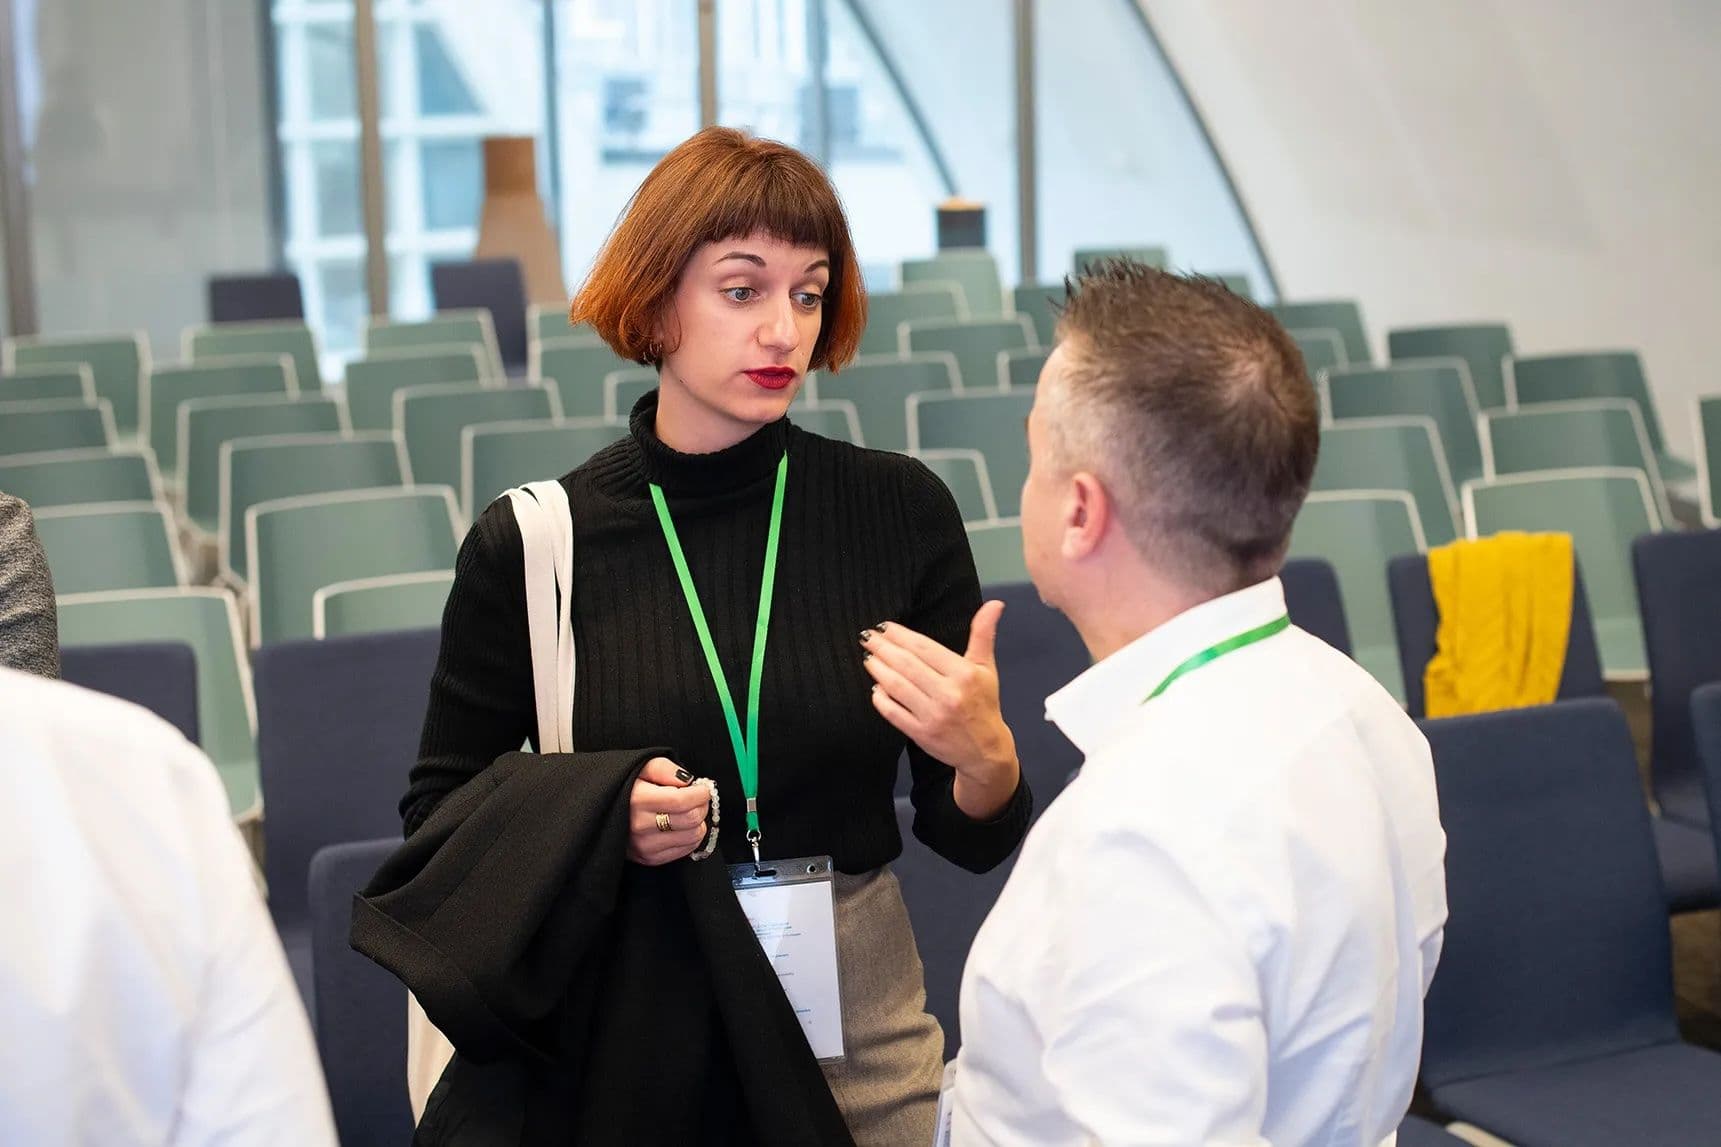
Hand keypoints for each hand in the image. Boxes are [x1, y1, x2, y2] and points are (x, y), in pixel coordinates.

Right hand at [627, 756, 710, 865]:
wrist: (602, 809)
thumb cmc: (625, 786)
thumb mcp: (640, 766)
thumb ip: (664, 768)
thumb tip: (688, 780)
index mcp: (637, 799)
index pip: (682, 801)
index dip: (700, 793)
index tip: (702, 788)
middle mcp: (639, 826)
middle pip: (691, 819)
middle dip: (702, 805)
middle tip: (697, 798)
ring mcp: (644, 846)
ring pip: (692, 836)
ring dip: (698, 822)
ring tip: (688, 811)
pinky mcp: (648, 858)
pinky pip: (685, 850)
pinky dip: (691, 837)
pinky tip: (681, 825)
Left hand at [862, 602, 1019, 817]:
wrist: (986, 750)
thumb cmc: (984, 703)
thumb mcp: (986, 668)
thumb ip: (983, 634)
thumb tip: (994, 603)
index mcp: (963, 674)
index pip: (924, 648)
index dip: (901, 635)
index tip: (884, 626)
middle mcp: (948, 694)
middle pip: (907, 664)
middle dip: (883, 648)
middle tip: (867, 637)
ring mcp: (933, 715)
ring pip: (897, 686)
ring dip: (878, 669)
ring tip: (868, 657)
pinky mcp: (921, 734)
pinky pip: (894, 713)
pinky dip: (881, 699)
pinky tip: (874, 687)